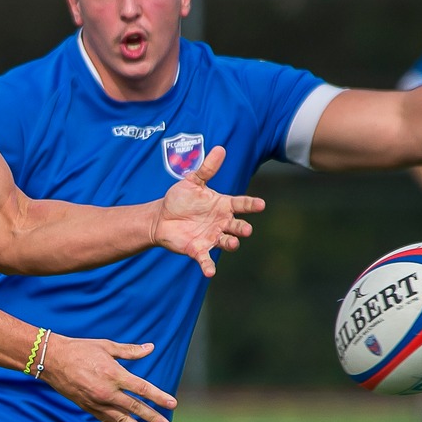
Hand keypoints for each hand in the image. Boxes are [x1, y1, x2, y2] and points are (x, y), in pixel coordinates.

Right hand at [36, 335, 174, 421]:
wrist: (52, 361)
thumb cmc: (80, 349)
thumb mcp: (106, 347)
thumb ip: (130, 351)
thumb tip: (150, 348)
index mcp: (114, 374)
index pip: (141, 388)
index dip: (158, 397)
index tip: (172, 404)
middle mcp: (107, 392)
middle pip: (134, 407)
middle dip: (152, 418)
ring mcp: (97, 402)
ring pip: (121, 419)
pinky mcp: (88, 407)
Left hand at [151, 145, 263, 276]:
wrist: (161, 217)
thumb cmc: (179, 199)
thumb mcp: (192, 182)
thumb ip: (206, 169)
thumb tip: (220, 148)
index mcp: (222, 205)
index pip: (241, 204)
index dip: (251, 205)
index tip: (261, 204)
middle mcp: (220, 223)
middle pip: (237, 226)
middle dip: (242, 228)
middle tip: (246, 230)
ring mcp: (211, 237)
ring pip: (226, 242)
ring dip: (231, 243)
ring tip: (233, 243)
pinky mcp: (198, 249)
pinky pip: (206, 259)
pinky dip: (208, 266)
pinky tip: (210, 272)